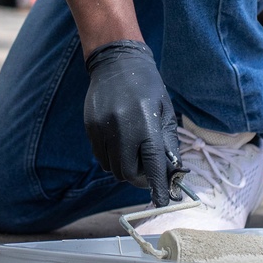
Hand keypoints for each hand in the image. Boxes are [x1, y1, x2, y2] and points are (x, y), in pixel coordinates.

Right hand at [83, 39, 181, 206]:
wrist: (116, 61)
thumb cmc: (147, 86)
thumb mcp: (164, 111)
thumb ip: (168, 143)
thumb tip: (172, 173)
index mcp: (145, 123)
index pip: (152, 165)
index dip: (158, 187)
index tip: (163, 201)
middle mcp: (122, 128)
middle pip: (127, 173)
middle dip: (139, 177)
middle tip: (147, 168)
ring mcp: (102, 128)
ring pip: (112, 168)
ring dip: (124, 167)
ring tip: (133, 150)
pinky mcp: (90, 126)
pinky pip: (100, 156)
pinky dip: (111, 157)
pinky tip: (119, 141)